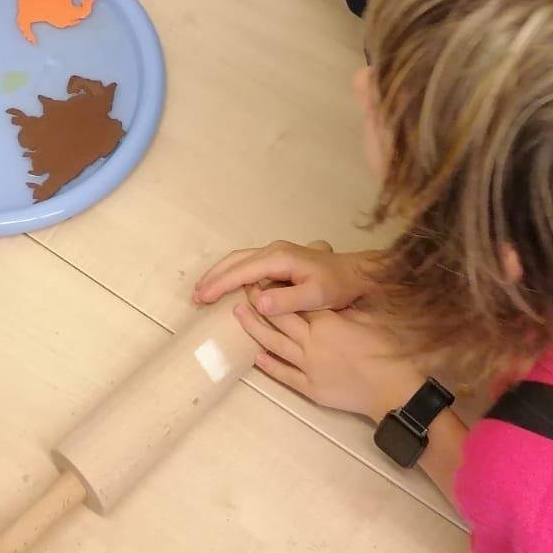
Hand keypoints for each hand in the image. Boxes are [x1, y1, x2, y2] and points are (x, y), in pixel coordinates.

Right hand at [195, 240, 373, 313]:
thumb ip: (288, 301)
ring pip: (239, 260)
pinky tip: (226, 285)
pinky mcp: (278, 258)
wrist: (356, 273)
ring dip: (220, 274)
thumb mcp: (316, 296)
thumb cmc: (338, 286)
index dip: (220, 285)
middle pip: (234, 261)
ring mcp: (276, 252)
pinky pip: (248, 263)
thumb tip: (258, 302)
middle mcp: (273, 250)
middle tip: (195, 297)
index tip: (202, 299)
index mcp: (279, 258)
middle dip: (213, 278)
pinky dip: (232, 273)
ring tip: (203, 291)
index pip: (241, 272)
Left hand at [234, 302, 423, 419]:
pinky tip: (256, 357)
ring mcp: (308, 367)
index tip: (261, 277)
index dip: (276, 289)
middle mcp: (312, 342)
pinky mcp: (310, 389)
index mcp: (327, 322)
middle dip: (259, 303)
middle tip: (242, 289)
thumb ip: (345, 306)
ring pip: (274, 344)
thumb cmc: (386, 351)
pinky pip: (284, 374)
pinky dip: (269, 365)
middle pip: (279, 319)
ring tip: (238, 314)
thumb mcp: (368, 319)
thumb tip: (328, 291)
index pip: (295, 302)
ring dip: (254, 328)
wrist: (394, 391)